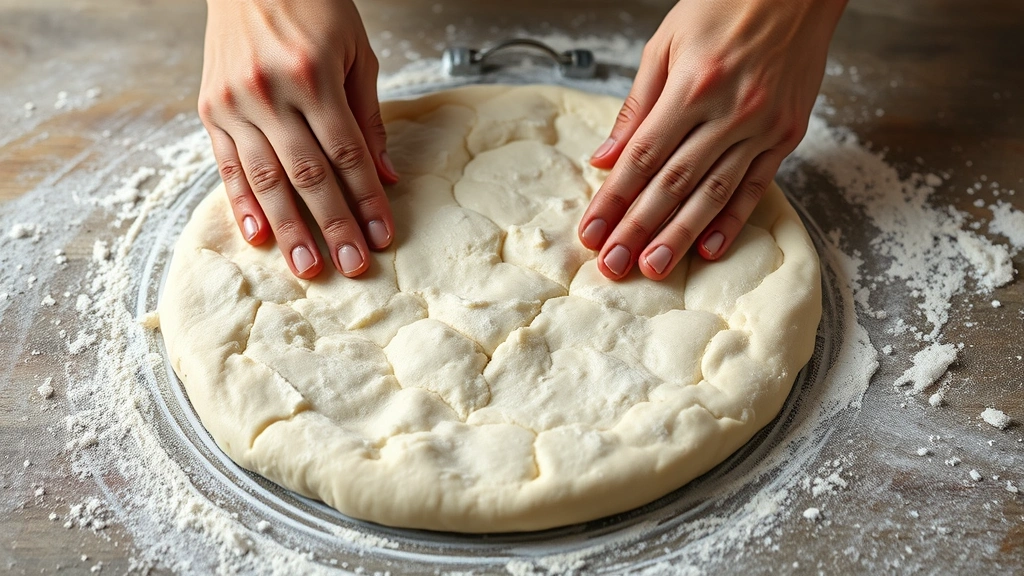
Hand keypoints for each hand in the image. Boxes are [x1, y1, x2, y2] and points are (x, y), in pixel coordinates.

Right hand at [199, 0, 397, 278]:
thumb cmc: (314, 6)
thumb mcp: (356, 52)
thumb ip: (369, 116)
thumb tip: (385, 175)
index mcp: (312, 75)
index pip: (346, 153)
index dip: (366, 199)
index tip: (382, 236)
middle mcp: (269, 91)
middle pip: (308, 174)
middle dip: (334, 225)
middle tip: (351, 266)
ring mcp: (234, 101)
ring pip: (266, 179)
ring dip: (289, 228)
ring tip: (307, 266)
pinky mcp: (210, 108)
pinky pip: (228, 165)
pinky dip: (243, 203)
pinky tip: (259, 235)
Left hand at [578, 0, 845, 279]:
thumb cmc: (725, 5)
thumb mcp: (666, 42)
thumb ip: (636, 106)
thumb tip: (604, 158)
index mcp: (693, 85)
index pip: (642, 157)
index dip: (614, 199)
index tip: (592, 232)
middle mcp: (730, 111)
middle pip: (674, 183)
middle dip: (639, 229)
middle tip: (614, 265)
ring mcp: (762, 126)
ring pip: (714, 193)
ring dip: (680, 235)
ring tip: (654, 268)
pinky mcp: (787, 134)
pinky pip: (756, 186)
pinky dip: (732, 220)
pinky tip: (708, 249)